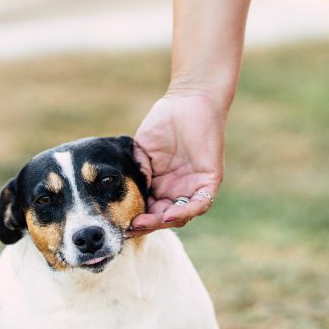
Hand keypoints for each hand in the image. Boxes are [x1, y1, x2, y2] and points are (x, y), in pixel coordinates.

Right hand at [130, 90, 224, 234]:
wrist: (188, 101)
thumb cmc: (164, 122)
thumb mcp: (142, 150)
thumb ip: (137, 170)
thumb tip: (132, 192)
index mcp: (160, 185)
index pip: (148, 209)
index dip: (135, 218)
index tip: (119, 223)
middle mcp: (177, 190)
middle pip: (163, 217)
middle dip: (147, 225)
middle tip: (130, 228)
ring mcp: (193, 187)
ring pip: (180, 215)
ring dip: (163, 222)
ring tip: (145, 223)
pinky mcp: (209, 181)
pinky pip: (200, 204)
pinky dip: (184, 211)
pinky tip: (168, 214)